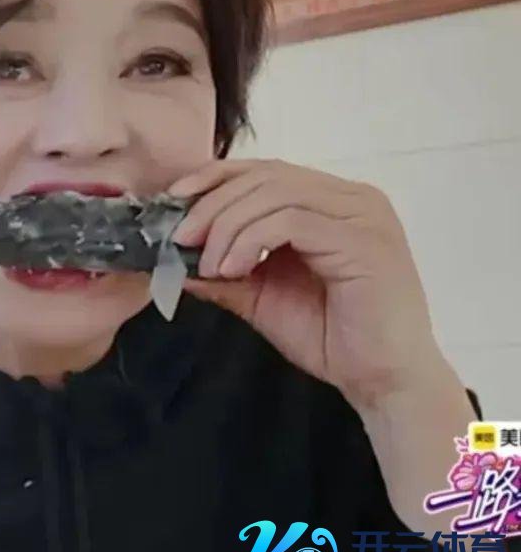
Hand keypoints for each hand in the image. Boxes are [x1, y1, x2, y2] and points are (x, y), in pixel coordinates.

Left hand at [168, 159, 448, 410]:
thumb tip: (170, 258)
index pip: (265, 170)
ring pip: (275, 194)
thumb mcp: (261, 295)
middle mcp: (353, 198)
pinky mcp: (364, 239)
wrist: (383, 381)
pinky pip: (293, 221)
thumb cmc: (330, 337)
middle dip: (213, 204)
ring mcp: (363, 215)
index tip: (174, 198)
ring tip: (210, 266)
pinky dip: (251, 240)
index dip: (216, 177)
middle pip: (265, 176)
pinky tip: (234, 270)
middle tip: (181, 238)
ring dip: (228, 226)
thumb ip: (223, 270)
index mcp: (332, 202)